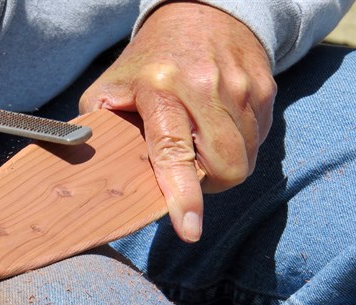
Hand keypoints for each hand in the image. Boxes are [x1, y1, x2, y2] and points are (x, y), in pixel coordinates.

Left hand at [80, 2, 275, 241]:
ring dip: (226, 163)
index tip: (190, 231)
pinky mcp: (264, 87)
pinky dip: (241, 144)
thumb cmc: (149, 60)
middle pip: (226, 166)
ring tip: (202, 141)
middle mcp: (205, 87)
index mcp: (159, 89)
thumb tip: (91, 174)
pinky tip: (220, 124)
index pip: (173, 152)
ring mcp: (240, 86)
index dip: (184, 196)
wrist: (200, 11)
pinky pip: (259, 138)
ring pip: (247, 157)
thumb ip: (100, 128)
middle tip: (190, 167)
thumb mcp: (111, 86)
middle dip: (211, 182)